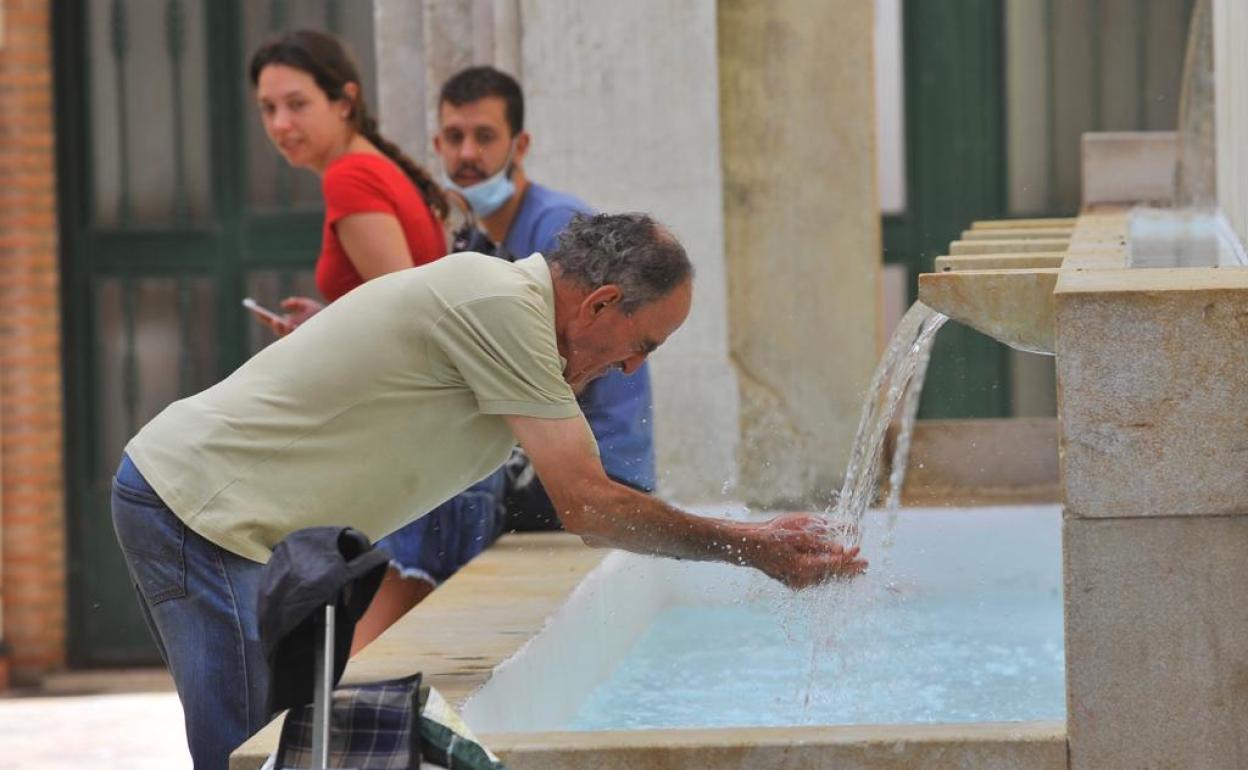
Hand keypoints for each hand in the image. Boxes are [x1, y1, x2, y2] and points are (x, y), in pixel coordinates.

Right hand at [248, 296, 322, 337]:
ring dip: (286, 331)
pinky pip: (300, 342)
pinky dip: (296, 333)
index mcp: (289, 325)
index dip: (263, 317)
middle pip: (279, 331)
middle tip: (274, 320)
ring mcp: (300, 339)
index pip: (272, 322)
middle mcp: (292, 334)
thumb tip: (282, 304)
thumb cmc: (323, 315)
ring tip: (284, 323)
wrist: (339, 322)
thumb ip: (296, 302)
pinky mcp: (309, 343)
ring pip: (289, 337)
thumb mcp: (309, 305)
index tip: (254, 310)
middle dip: (275, 326)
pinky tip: (294, 327)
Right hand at [743, 513, 866, 589]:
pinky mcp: (794, 583)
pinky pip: (816, 580)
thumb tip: (840, 549)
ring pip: (825, 580)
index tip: (859, 549)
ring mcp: (797, 584)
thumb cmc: (773, 534)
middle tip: (866, 565)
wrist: (750, 546)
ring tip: (857, 570)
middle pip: (832, 576)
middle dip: (850, 570)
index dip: (848, 557)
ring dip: (841, 575)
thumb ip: (820, 542)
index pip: (833, 564)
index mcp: (803, 567)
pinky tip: (837, 572)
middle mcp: (801, 580)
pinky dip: (828, 575)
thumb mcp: (797, 532)